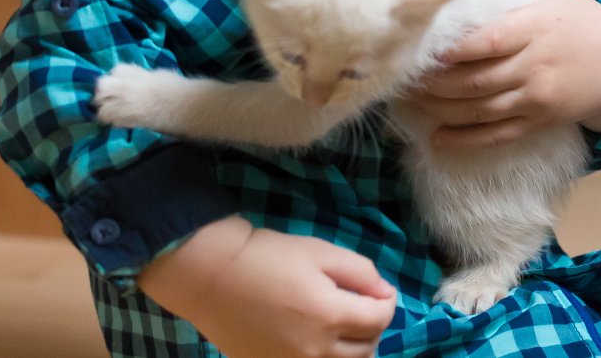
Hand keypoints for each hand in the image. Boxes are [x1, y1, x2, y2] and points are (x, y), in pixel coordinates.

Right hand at [140, 215, 396, 357]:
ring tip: (342, 329)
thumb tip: (385, 293)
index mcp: (332, 315)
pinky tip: (317, 343)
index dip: (387, 301)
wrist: (213, 277)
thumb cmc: (268, 257)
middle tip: (361, 307)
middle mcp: (318, 351)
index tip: (380, 291)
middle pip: (368, 349)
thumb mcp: (320, 252)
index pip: (381, 318)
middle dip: (372, 326)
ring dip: (354, 349)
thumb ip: (360, 272)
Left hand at [405, 0, 600, 149]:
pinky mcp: (540, 121)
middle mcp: (536, 63)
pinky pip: (497, 134)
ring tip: (409, 99)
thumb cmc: (576, 17)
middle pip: (476, 80)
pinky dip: (465, 139)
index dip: (450, 49)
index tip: (417, 45)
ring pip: (480, 109)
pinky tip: (438, 138)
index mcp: (535, 25)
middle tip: (399, 74)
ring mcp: (538, 96)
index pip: (486, 40)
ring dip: (440, 108)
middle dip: (434, 82)